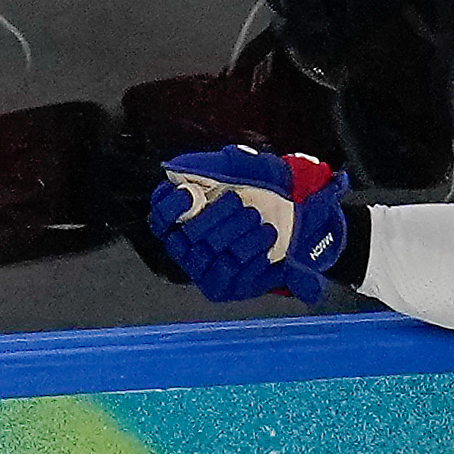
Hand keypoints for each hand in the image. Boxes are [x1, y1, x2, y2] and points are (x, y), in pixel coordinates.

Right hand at [149, 146, 350, 303]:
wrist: (294, 223)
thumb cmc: (259, 193)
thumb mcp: (239, 170)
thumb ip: (211, 165)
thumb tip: (179, 168)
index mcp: (180, 220)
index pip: (159, 218)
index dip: (170, 207)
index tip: (190, 193)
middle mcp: (185, 248)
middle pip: (189, 235)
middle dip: (218, 217)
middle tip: (242, 205)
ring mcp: (202, 270)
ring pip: (211, 252)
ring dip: (237, 233)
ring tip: (258, 220)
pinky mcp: (222, 287)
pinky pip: (232, 271)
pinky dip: (251, 252)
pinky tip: (266, 237)